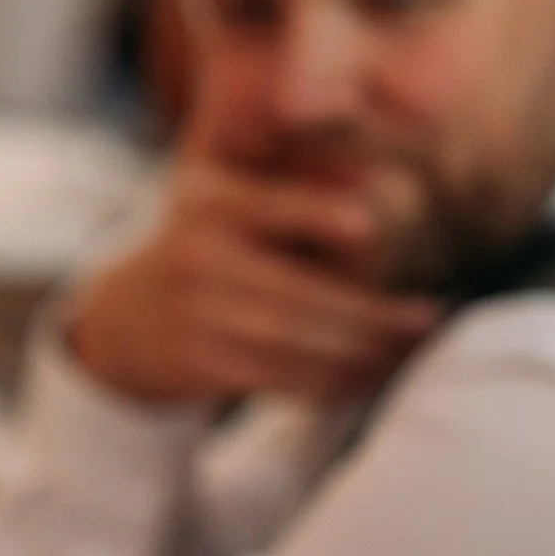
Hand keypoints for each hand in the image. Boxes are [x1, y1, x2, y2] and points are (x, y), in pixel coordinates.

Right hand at [68, 157, 436, 405]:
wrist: (126, 320)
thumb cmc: (209, 247)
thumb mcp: (228, 199)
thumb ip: (291, 182)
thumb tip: (371, 174)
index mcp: (210, 201)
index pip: (271, 206)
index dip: (316, 214)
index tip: (368, 226)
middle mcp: (198, 255)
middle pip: (308, 293)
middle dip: (377, 312)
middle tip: (428, 316)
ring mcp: (198, 315)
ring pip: (307, 344)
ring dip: (370, 353)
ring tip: (410, 347)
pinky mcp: (205, 366)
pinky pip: (293, 380)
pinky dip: (342, 380)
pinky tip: (374, 374)